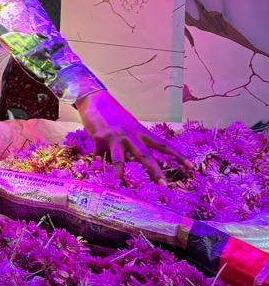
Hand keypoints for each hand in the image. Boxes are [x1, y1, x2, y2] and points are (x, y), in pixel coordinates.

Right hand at [75, 90, 189, 183]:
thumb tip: (140, 158)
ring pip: (119, 160)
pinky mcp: (98, 139)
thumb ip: (136, 139)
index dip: (178, 156)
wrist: (95, 100)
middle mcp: (129, 136)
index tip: (191, 167)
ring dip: (121, 174)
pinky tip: (97, 171)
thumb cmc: (114, 113)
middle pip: (145, 156)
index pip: (163, 145)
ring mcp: (113, 138)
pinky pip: (99, 156)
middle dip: (155, 171)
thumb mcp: (130, 124)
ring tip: (123, 185)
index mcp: (140, 131)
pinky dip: (98, 164)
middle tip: (164, 185)